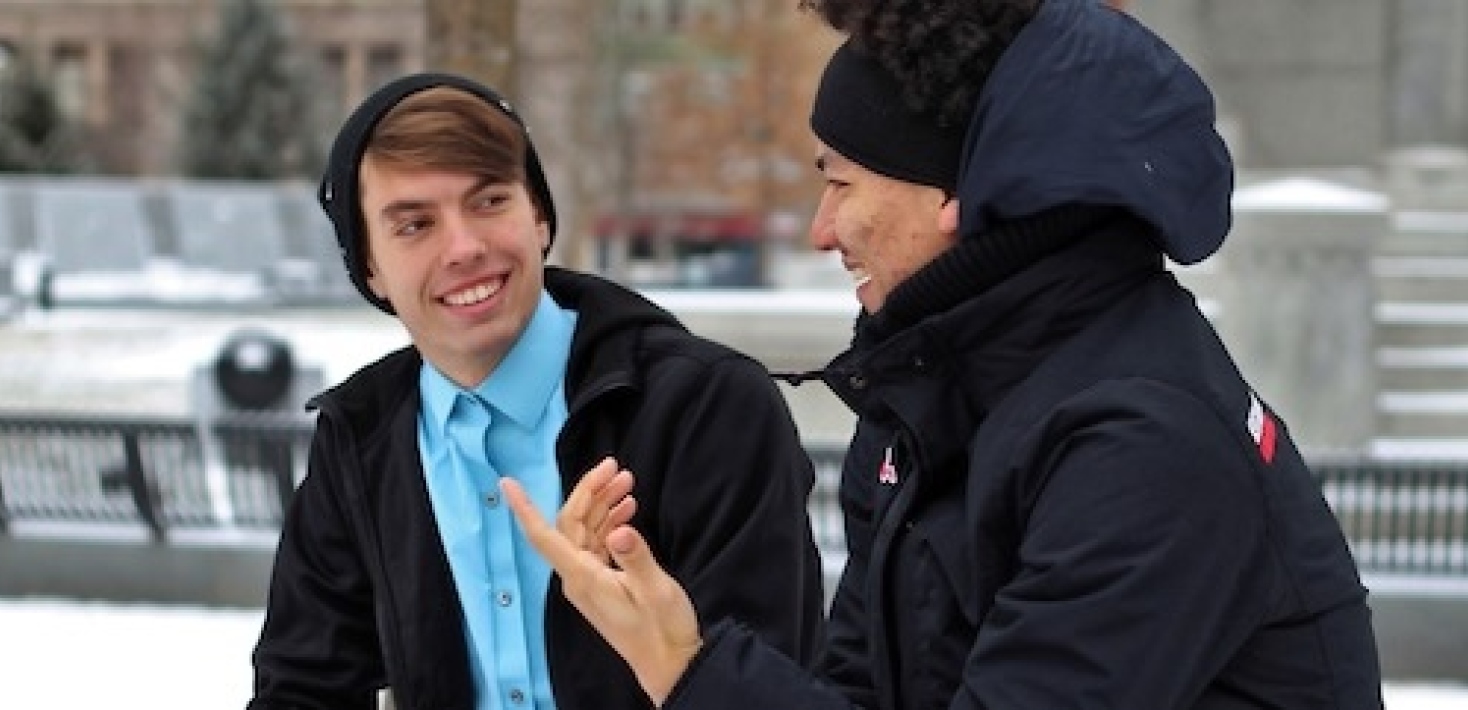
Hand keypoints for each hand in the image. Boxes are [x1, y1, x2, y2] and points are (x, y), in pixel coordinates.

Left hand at [502, 460, 702, 705]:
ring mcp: (588, 581)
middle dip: (589, 491)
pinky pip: (596, 544)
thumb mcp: (656, 591)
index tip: (508, 483)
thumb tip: (620, 528)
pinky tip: (627, 509)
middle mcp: (578, 578)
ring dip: (603, 503)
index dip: (524, 509)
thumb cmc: (664, 630)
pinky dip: (610, 521)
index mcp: (583, 578)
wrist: (670, 663)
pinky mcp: (602, 583)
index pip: (545, 537)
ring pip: (584, 531)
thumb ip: (636, 558)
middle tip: (616, 465)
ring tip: (628, 481)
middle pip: (571, 524)